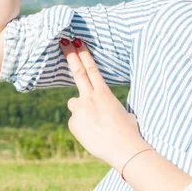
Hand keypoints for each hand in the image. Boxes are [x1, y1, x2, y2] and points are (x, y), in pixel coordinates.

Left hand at [59, 37, 150, 169]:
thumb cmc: (128, 131)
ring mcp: (79, 110)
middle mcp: (89, 98)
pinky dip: (82, 126)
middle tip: (63, 42)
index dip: (83, 54)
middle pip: (77, 72)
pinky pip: (75, 121)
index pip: (91, 69)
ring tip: (96, 124)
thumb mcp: (123, 112)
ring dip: (81, 108)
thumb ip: (109, 105)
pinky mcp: (73, 124)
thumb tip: (103, 109)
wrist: (123, 149)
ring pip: (75, 104)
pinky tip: (93, 134)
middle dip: (70, 56)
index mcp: (104, 93)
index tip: (76, 41)